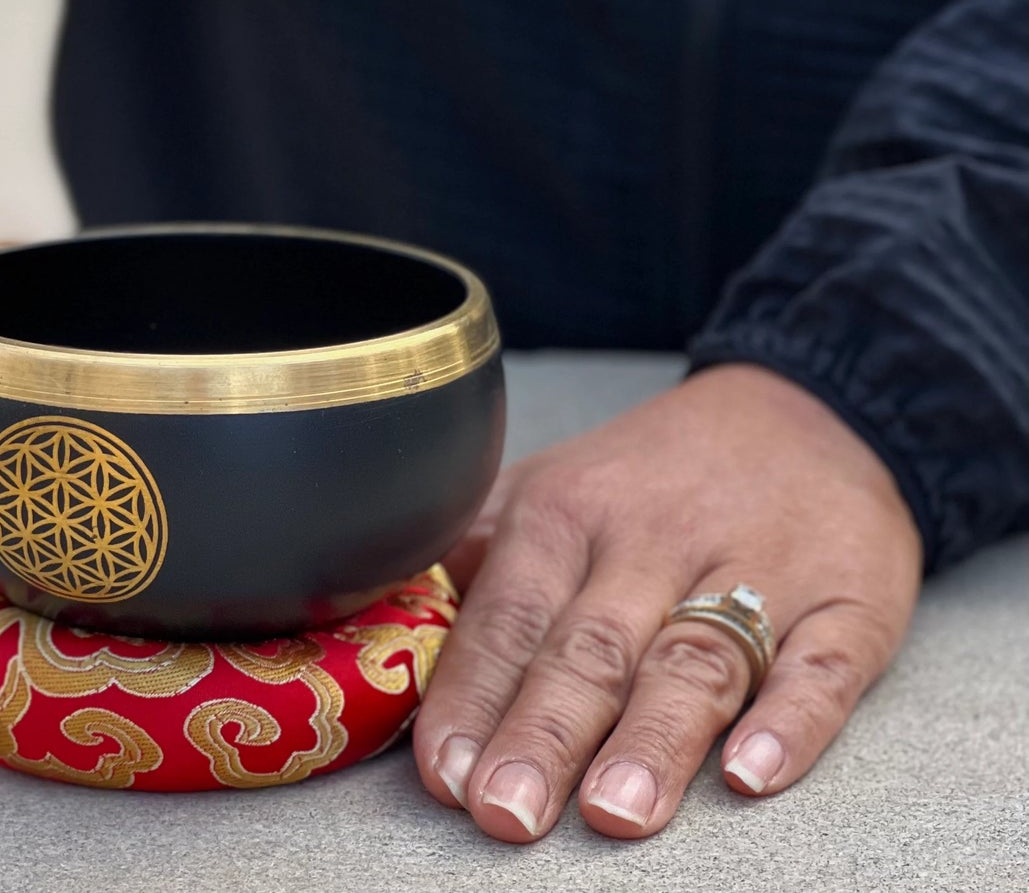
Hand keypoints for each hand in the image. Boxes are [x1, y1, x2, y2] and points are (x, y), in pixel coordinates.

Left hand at [414, 363, 921, 840]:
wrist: (805, 411)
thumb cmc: (651, 474)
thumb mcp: (553, 484)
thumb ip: (474, 552)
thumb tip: (377, 619)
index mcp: (568, 512)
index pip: (508, 614)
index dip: (474, 694)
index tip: (444, 773)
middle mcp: (654, 539)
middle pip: (591, 645)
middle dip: (544, 731)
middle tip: (506, 812)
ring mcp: (755, 569)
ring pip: (694, 659)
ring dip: (653, 738)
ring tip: (614, 812)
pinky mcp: (845, 599)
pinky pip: (821, 665)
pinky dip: (790, 721)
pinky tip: (754, 772)